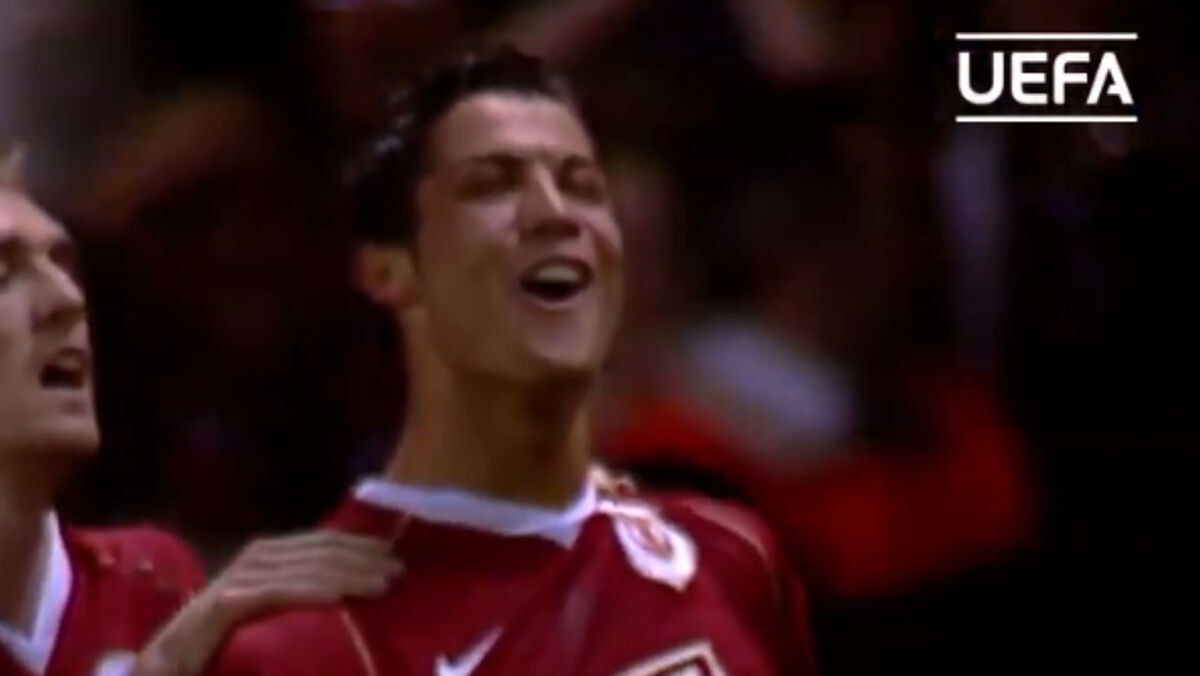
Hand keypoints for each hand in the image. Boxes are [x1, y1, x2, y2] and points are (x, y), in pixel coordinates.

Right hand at [133, 530, 400, 675]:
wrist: (167, 668)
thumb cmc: (225, 646)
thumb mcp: (273, 615)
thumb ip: (303, 596)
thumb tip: (354, 590)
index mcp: (268, 558)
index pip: (323, 542)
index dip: (360, 546)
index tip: (396, 556)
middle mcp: (254, 560)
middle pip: (318, 550)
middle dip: (362, 558)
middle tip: (399, 571)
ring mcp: (237, 580)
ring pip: (303, 569)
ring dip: (347, 573)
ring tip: (382, 583)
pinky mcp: (223, 606)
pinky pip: (274, 593)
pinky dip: (307, 591)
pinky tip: (337, 596)